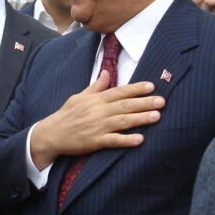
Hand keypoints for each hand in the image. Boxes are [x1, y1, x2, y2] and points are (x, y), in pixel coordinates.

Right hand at [30, 70, 164, 169]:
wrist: (52, 134)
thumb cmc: (67, 115)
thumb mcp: (80, 96)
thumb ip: (96, 87)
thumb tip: (106, 72)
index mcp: (96, 99)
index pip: (120, 91)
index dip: (136, 88)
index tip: (151, 86)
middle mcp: (99, 111)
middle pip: (125, 105)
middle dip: (144, 103)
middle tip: (162, 101)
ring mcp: (98, 126)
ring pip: (123, 121)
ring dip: (140, 118)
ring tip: (157, 116)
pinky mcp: (95, 141)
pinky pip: (113, 141)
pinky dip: (126, 140)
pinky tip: (140, 140)